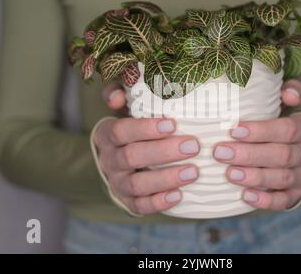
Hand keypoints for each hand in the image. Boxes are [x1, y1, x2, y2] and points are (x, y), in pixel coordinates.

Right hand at [94, 84, 199, 214]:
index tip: (173, 124)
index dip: (145, 128)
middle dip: (164, 152)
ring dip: (166, 178)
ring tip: (193, 172)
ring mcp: (117, 183)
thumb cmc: (130, 130)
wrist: (118, 160)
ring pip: (137, 184)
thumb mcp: (125, 109)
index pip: (121, 131)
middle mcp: (109, 160)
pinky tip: (179, 196)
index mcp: (107, 135)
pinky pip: (139, 206)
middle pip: (132, 157)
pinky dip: (158, 203)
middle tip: (194, 146)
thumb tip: (117, 97)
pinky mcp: (127, 201)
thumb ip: (121, 93)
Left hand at [213, 80, 300, 210]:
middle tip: (220, 152)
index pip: (287, 129)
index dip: (261, 131)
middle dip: (249, 155)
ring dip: (254, 177)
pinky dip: (265, 200)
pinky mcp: (296, 194)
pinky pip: (283, 201)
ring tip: (229, 174)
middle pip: (281, 156)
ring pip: (281, 179)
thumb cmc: (286, 124)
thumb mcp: (290, 105)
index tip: (233, 129)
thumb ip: (289, 91)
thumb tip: (288, 94)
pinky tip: (245, 196)